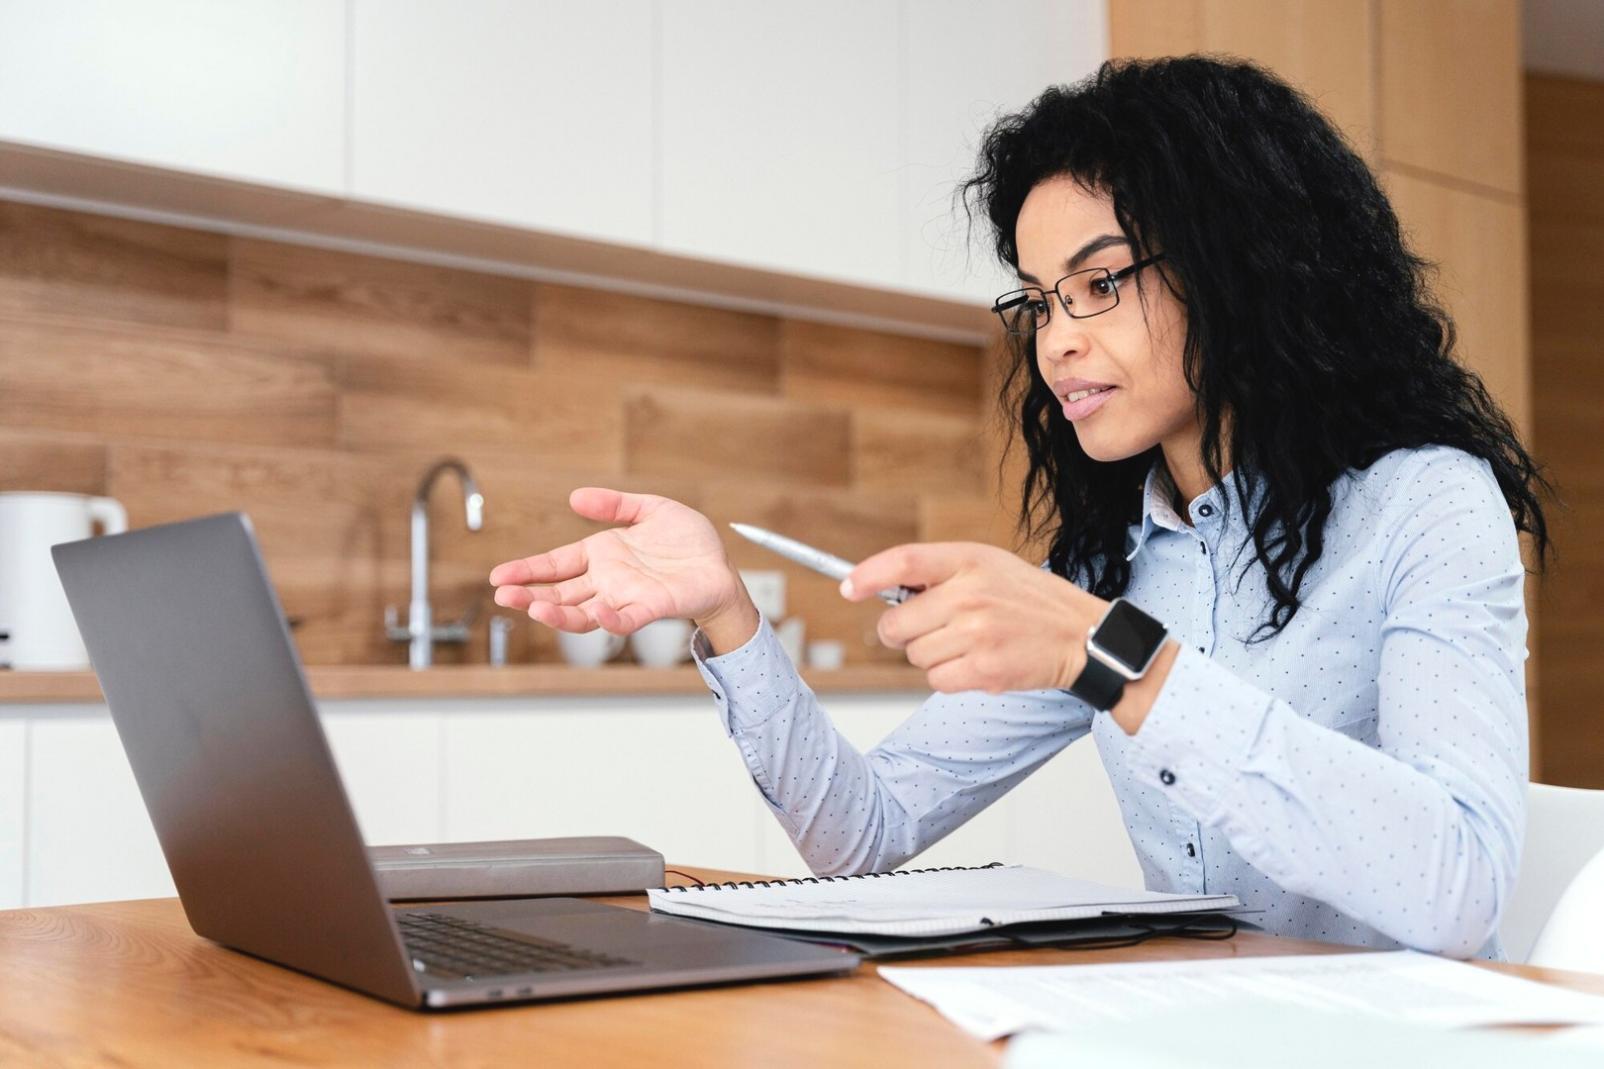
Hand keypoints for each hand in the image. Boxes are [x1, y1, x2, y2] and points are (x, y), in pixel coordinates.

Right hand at [489, 488, 754, 644]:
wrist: (721, 566)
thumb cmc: (688, 543)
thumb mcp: (650, 509)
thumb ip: (614, 505)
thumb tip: (576, 497)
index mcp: (602, 556)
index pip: (556, 565)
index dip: (528, 570)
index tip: (499, 576)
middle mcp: (608, 581)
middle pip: (560, 592)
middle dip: (530, 595)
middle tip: (503, 594)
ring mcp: (627, 597)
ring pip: (584, 612)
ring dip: (558, 613)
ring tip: (533, 609)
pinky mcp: (652, 607)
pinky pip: (626, 618)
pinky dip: (610, 618)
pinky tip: (595, 612)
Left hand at [841, 542, 1105, 695]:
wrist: (1081, 636)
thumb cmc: (1030, 600)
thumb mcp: (988, 566)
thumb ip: (940, 573)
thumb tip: (881, 588)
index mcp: (969, 560)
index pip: (903, 562)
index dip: (867, 575)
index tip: (848, 588)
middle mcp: (970, 595)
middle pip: (896, 623)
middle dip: (903, 632)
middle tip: (934, 628)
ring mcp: (976, 634)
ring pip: (914, 655)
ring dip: (931, 656)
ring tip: (968, 644)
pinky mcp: (984, 670)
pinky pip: (935, 679)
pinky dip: (948, 677)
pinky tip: (976, 663)